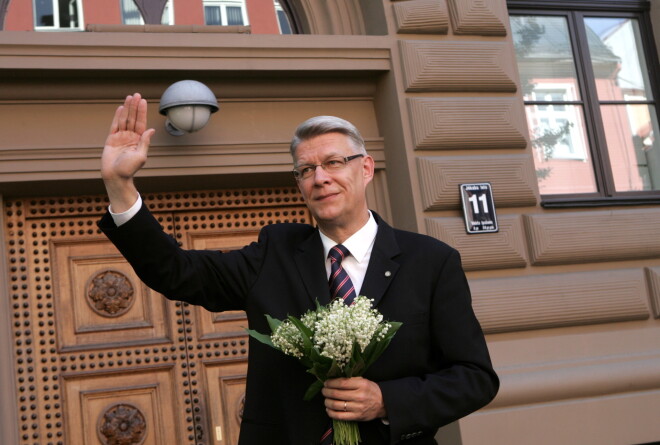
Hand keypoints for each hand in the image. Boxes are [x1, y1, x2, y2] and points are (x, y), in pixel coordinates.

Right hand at [101, 93, 154, 211]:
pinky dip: (117, 117)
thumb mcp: (141, 156)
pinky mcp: (111, 140)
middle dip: (135, 107)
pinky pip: (114, 126)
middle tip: (136, 94)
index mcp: (139, 141)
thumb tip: (151, 130)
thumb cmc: (130, 169)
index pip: (141, 123)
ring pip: (124, 120)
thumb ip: (145, 142)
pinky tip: (121, 108)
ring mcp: (120, 138)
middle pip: (133, 118)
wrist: (115, 177)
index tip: (143, 101)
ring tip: (129, 97)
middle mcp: (130, 137)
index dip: (142, 112)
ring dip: (127, 108)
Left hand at [322, 377, 386, 421]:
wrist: (383, 403)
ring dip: (327, 402)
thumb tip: (334, 378)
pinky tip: (328, 409)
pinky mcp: (356, 417)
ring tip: (326, 399)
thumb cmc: (371, 390)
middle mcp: (359, 396)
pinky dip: (331, 412)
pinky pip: (339, 416)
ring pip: (336, 405)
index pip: (341, 383)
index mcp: (361, 384)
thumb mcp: (363, 380)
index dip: (331, 383)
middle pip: (336, 393)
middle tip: (324, 390)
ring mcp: (357, 407)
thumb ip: (350, 379)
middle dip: (326, 391)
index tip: (326, 382)